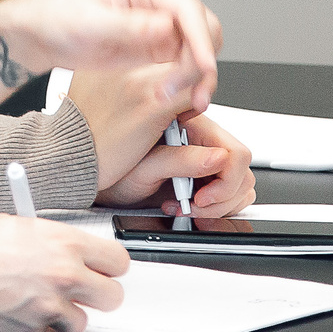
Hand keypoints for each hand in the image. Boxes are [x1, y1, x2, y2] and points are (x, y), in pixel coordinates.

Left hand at [0, 0, 221, 112]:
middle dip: (202, 62)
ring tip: (185, 101)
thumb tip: (166, 27)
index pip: (187, 9)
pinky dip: (189, 83)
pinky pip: (187, 64)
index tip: (205, 66)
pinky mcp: (160, 47)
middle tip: (190, 93)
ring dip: (198, 77)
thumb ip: (129, 26)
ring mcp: (163, 25)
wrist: (44, 35)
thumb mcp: (90, 22)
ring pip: (201, 50)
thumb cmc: (59, 17)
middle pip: (204, 29)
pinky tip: (180, 99)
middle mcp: (161, 2)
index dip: (200, 39)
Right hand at [0, 213, 128, 331]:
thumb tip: (61, 249)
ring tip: (39, 303)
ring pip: (79, 324)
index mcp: (62, 243)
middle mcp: (62, 277)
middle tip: (82, 292)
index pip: (117, 261)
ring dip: (64, 317)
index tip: (103, 269)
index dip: (110, 267)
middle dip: (98, 296)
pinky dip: (31, 328)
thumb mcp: (14, 225)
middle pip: (112, 297)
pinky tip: (10, 311)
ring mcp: (46, 309)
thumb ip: (47, 241)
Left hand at [78, 74, 255, 215]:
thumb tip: (219, 159)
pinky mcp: (202, 171)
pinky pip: (229, 188)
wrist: (90, 173)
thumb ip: (182, 160)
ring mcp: (203, 154)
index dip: (225, 182)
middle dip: (222, 197)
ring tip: (187, 207)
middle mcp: (201, 136)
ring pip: (240, 182)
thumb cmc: (107, 162)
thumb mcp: (144, 167)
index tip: (201, 199)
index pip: (235, 153)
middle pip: (242, 171)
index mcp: (191, 124)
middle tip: (193, 207)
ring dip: (219, 202)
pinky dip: (215, 203)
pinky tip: (187, 204)